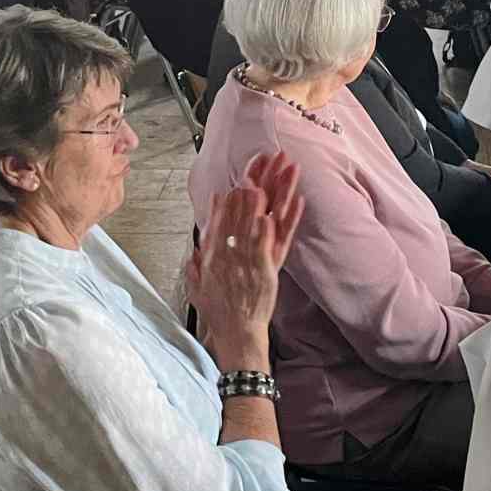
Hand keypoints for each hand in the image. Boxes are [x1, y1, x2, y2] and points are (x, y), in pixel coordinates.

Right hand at [188, 152, 304, 361]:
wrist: (234, 333)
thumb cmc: (218, 310)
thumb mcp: (197, 281)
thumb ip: (197, 258)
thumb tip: (197, 244)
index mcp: (214, 251)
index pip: (224, 212)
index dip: (236, 189)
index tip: (246, 169)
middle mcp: (231, 250)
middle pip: (244, 206)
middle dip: (256, 179)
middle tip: (266, 156)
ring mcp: (250, 257)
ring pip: (263, 215)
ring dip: (275, 190)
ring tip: (282, 168)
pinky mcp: (268, 268)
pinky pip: (278, 239)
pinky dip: (285, 219)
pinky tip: (294, 201)